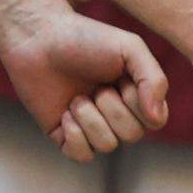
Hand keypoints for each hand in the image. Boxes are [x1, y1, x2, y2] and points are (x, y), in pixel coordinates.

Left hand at [0, 0, 168, 160]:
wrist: (37, 36)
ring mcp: (89, 125)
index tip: (119, 77)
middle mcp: (115, 114)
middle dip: (111, 108)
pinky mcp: (63, 134)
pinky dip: (75, 136)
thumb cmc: (84, 38)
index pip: (154, 121)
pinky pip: (81, 155)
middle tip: (94, 86)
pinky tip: (65, 114)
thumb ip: (154, 79)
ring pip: (107, 145)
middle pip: (132, 135)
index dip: (137, 103)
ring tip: (75, 97)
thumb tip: (156, 118)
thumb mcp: (130, 48)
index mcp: (134, 96)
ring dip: (90, 118)